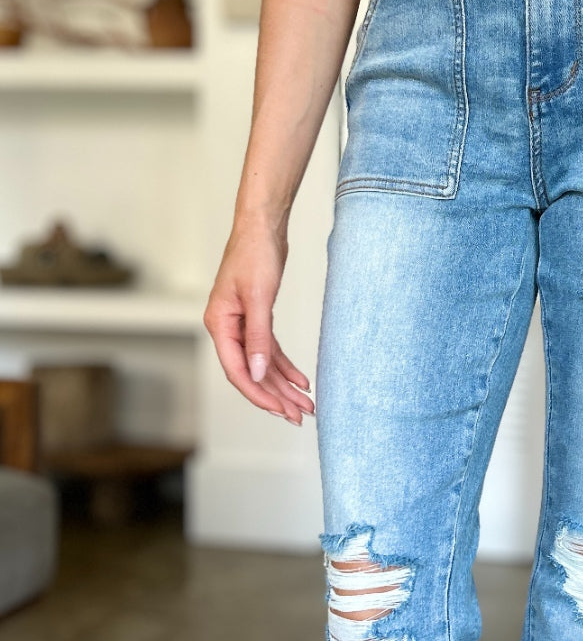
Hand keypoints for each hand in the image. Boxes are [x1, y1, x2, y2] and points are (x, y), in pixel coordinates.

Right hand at [203, 217, 314, 425]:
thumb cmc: (255, 253)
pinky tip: (300, 380)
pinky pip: (270, 350)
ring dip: (283, 385)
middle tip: (300, 415)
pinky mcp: (257, 317)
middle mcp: (228, 328)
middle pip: (252, 373)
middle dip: (276, 396)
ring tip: (305, 404)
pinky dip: (285, 366)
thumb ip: (258, 337)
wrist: (262, 225)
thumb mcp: (259, 297)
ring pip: (262, 364)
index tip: (281, 411)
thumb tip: (257, 373)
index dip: (260, 394)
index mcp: (220, 324)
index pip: (238, 371)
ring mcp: (242, 324)